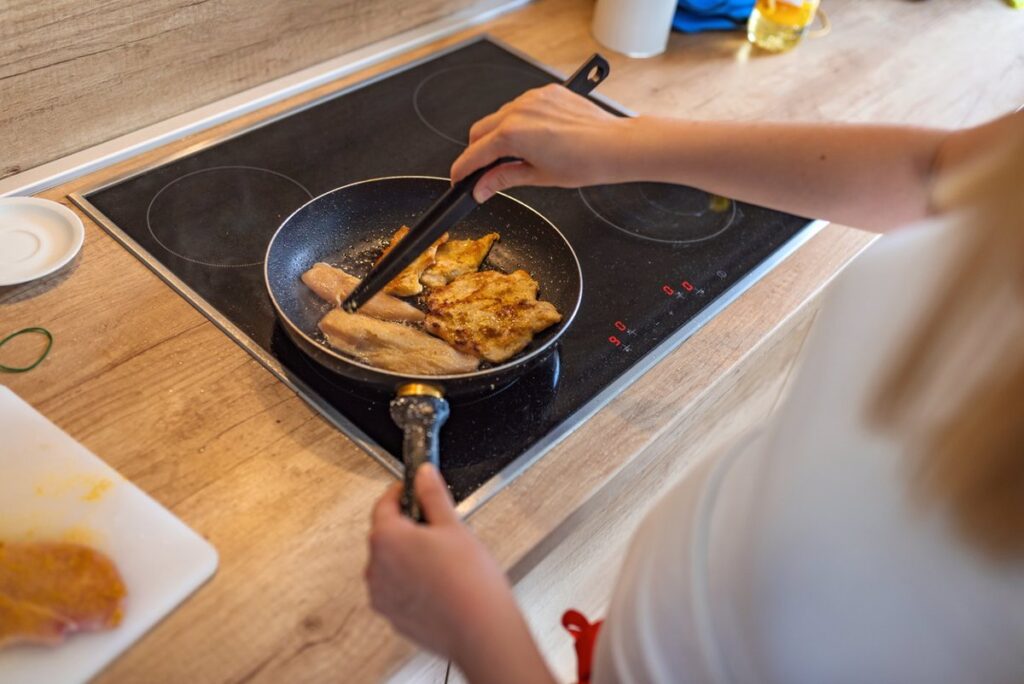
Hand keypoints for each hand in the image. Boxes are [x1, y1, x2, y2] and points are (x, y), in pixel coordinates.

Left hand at [365, 464, 522, 660]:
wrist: (480, 631)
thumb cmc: (469, 582)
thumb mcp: (453, 525)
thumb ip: (432, 494)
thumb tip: (423, 474)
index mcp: (387, 539)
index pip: (383, 504)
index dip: (400, 492)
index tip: (412, 488)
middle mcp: (376, 568)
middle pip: (385, 535)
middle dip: (407, 526)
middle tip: (436, 525)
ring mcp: (382, 596)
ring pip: (390, 564)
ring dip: (408, 556)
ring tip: (442, 559)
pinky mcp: (393, 617)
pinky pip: (397, 589)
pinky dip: (412, 582)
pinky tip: (439, 582)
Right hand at [450, 83, 634, 202]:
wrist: (614, 145)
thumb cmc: (584, 162)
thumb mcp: (538, 176)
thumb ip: (503, 179)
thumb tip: (481, 188)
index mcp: (512, 134)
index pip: (474, 153)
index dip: (463, 170)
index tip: (459, 180)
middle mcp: (518, 110)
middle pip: (480, 131)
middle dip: (477, 151)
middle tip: (484, 172)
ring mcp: (533, 98)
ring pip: (499, 117)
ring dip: (498, 135)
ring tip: (515, 156)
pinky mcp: (546, 92)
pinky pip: (520, 106)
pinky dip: (518, 122)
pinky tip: (533, 138)